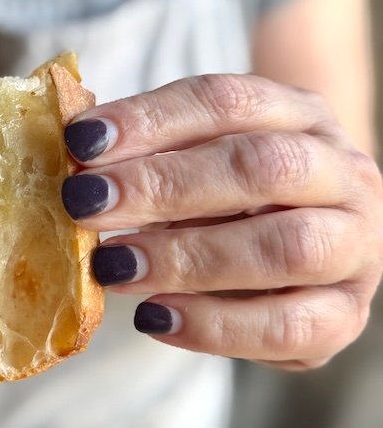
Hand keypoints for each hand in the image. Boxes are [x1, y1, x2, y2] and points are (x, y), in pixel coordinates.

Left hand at [61, 74, 382, 369]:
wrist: (306, 244)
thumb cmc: (230, 194)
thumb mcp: (195, 158)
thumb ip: (146, 152)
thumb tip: (72, 147)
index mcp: (299, 115)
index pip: (226, 101)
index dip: (150, 119)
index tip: (81, 141)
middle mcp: (341, 171)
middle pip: (261, 167)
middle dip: (164, 186)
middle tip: (86, 204)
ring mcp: (355, 244)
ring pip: (285, 247)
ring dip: (187, 258)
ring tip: (113, 267)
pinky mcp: (346, 314)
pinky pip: (289, 326)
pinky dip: (215, 326)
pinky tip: (155, 318)